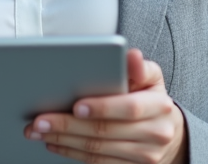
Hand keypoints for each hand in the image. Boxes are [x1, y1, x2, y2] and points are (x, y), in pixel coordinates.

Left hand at [25, 48, 186, 163]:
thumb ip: (139, 67)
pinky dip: (72, 152)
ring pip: (97, 150)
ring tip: (40, 131)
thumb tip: (132, 55)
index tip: (76, 105)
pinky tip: (55, 143)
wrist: (167, 133)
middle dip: (68, 125)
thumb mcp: (151, 78)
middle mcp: (156, 134)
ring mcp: (144, 156)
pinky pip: (97, 163)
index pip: (130, 108)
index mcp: (160, 106)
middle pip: (106, 131)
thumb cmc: (151, 99)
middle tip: (41, 120)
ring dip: (64, 140)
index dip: (103, 107)